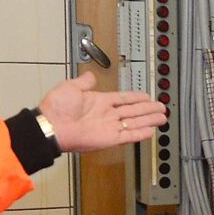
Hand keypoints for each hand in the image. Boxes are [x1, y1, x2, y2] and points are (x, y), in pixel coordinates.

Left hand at [37, 72, 166, 154]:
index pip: (123, 99)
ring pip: (135, 122)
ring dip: (149, 120)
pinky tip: (151, 131)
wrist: (51, 126)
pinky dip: (140, 133)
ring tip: (162, 117)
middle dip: (148, 109)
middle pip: (133, 111)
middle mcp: (106, 114)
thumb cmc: (56, 108)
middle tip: (161, 107)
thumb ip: (85, 81)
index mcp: (99, 101)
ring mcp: (108, 127)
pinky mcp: (109, 139)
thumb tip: (91, 75)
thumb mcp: (72, 86)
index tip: (147, 96)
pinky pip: (129, 135)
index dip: (136, 97)